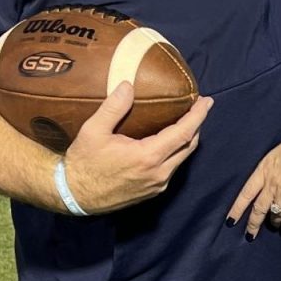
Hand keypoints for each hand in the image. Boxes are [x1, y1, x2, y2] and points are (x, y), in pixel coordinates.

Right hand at [62, 82, 212, 214]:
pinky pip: (171, 168)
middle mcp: (158, 173)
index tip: (207, 100)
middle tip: (199, 106)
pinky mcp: (151, 192)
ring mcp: (156, 185)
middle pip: (189, 145)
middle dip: (197, 124)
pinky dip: (176, 151)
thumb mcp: (93, 131)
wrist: (73, 196)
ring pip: (181, 159)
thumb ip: (113, 107)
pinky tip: (169, 141)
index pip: (184, 133)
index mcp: (148, 157)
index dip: (198, 115)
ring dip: (187, 138)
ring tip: (186, 120)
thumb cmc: (83, 162)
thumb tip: (128, 84)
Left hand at [227, 126, 280, 238]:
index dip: (237, 208)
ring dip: (273, 222)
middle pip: (258, 209)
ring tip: (274, 226)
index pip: (246, 192)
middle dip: (253, 224)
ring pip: (274, 214)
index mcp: (264, 169)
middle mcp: (271, 184)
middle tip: (249, 235)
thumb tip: (273, 172)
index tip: (230, 220)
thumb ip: (273, 165)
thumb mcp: (280, 151)